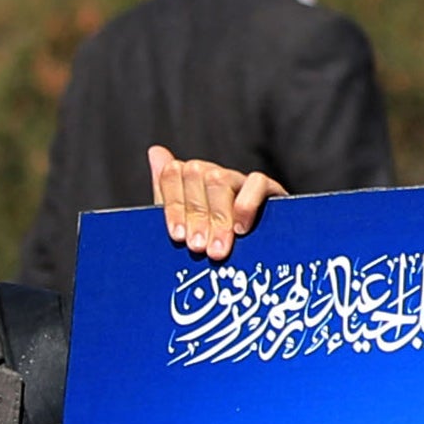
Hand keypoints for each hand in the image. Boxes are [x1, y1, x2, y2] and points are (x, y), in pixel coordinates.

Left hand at [147, 149, 281, 261]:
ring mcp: (241, 181)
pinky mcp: (269, 189)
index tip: (178, 237)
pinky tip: (241, 230)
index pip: (173, 172)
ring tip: (217, 249)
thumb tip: (154, 151)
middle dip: (195, 216)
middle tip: (198, 248)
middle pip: (196, 174)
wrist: (255, 271)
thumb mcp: (186, 230)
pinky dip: (246, 206)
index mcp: (191, 184)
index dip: (173, 206)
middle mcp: (216, 176)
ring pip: (220, 179)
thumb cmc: (214, 248)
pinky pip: (256, 182)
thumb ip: (167, 196)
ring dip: (217, 218)